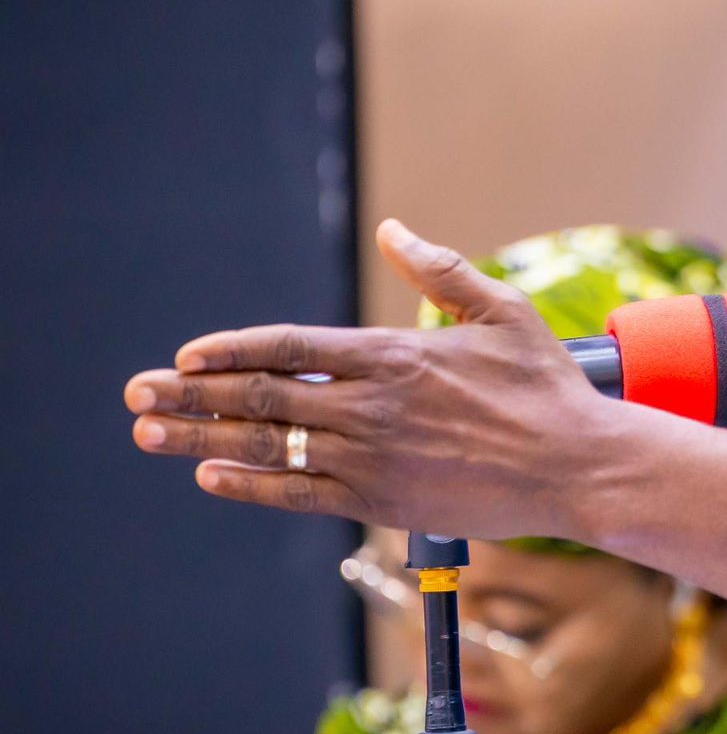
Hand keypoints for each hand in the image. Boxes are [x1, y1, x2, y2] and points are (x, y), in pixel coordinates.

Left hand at [123, 220, 616, 537]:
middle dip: (191, 392)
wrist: (579, 465)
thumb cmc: (547, 389)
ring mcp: (374, 457)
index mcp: (395, 354)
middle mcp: (373, 405)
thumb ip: (441, 271)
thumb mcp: (502, 312)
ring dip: (200, 437)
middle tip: (139, 390)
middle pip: (260, 394)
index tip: (186, 354)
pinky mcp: (384, 502)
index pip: (288, 346)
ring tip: (149, 431)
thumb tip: (394, 231)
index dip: (229, 349)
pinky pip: (299, 493)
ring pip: (268, 444)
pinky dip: (250, 484)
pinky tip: (213, 474)